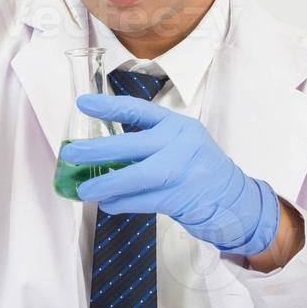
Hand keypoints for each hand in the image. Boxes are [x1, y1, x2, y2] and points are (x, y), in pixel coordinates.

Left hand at [61, 94, 281, 256]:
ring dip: (106, 184)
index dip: (109, 107)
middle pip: (131, 145)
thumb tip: (104, 150)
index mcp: (178, 125)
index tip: (83, 104)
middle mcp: (181, 144)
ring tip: (84, 189)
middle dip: (97, 150)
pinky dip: (121, 202)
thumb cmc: (199, 169)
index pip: (139, 111)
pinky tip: (107, 203)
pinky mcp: (180, 197)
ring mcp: (182, 171)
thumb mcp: (182, 143)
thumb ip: (151, 142)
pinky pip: (142, 200)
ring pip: (135, 177)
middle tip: (72, 154)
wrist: (233, 198)